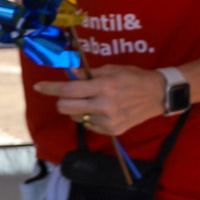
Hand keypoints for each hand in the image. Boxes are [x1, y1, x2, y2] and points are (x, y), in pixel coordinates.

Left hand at [33, 65, 168, 136]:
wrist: (159, 95)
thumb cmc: (135, 78)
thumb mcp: (112, 69)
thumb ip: (88, 73)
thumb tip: (68, 72)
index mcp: (105, 86)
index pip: (69, 89)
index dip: (50, 88)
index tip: (40, 86)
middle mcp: (105, 105)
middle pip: (65, 107)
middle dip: (62, 100)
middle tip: (69, 94)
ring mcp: (108, 120)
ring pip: (75, 117)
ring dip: (77, 109)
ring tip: (92, 101)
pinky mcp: (112, 130)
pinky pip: (88, 125)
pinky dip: (89, 117)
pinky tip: (102, 110)